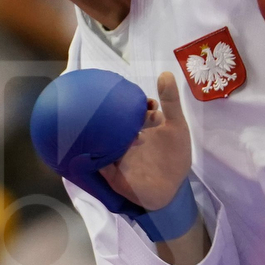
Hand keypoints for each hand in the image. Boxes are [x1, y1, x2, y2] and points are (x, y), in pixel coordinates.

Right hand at [104, 71, 194, 210]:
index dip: (125, 99)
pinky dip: (92, 154)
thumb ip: (171, 102)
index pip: (126, 108)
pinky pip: (96, 160)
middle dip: (106, 113)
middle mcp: (123, 136)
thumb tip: (164, 73)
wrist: (171, 191)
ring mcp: (115, 153)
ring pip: (101, 139)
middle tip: (100, 101)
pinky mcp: (110, 171)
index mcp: (138, 124)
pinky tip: (88, 145)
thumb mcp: (177, 127)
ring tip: (90, 119)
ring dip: (98, 132)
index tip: (125, 93)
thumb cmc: (175, 157)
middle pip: (111, 122)